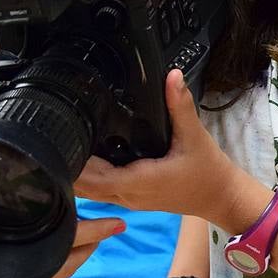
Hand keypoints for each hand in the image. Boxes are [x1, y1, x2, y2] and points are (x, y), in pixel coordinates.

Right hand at [0, 217, 119, 277]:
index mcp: (8, 261)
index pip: (62, 245)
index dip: (89, 232)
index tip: (113, 220)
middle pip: (66, 263)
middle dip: (91, 242)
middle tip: (113, 226)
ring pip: (50, 275)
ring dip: (72, 256)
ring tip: (91, 241)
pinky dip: (46, 265)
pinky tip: (45, 256)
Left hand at [75, 69, 245, 226]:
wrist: (221, 197)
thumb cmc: (208, 170)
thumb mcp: (195, 136)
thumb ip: (180, 106)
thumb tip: (172, 76)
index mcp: (139, 181)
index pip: (94, 178)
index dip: (75, 163)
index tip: (64, 139)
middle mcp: (129, 195)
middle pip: (84, 187)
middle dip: (68, 166)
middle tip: (56, 137)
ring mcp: (129, 200)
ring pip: (90, 193)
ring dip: (76, 174)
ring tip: (67, 144)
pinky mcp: (133, 199)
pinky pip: (102, 192)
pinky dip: (89, 179)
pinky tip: (86, 159)